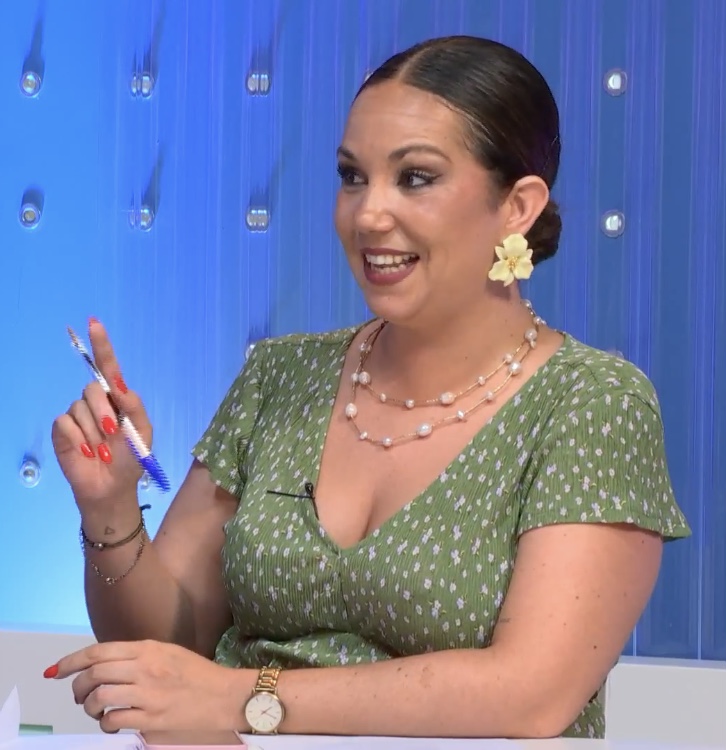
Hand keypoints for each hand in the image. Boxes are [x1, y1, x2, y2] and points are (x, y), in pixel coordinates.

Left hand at [49, 640, 244, 732]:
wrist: (224, 695)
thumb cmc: (197, 673)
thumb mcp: (168, 652)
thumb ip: (138, 655)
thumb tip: (104, 664)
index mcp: (148, 648)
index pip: (99, 651)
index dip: (71, 661)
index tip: (55, 670)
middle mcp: (145, 668)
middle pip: (94, 674)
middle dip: (77, 687)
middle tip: (78, 695)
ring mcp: (148, 693)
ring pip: (99, 698)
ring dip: (88, 707)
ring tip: (95, 711)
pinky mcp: (151, 718)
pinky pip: (114, 720)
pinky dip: (105, 724)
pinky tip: (111, 723)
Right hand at [52, 318, 152, 506]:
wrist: (113, 487)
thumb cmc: (130, 459)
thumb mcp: (143, 432)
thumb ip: (135, 406)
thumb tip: (120, 384)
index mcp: (118, 399)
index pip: (108, 367)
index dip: (101, 345)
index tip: (94, 323)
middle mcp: (96, 402)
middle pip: (93, 388)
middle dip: (105, 411)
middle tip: (113, 433)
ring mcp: (77, 415)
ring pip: (80, 406)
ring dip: (94, 431)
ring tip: (102, 450)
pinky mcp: (62, 430)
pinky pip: (66, 422)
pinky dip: (79, 439)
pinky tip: (87, 452)